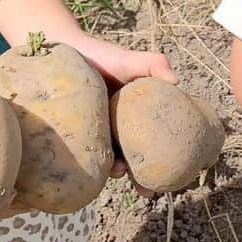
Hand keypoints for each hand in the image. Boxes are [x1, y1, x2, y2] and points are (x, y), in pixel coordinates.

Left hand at [70, 33, 177, 196]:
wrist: (63, 52)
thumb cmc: (100, 55)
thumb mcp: (130, 59)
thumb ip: (154, 64)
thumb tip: (176, 82)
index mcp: (138, 113)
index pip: (159, 138)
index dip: (169, 156)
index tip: (179, 170)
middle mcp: (122, 127)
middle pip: (138, 157)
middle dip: (144, 178)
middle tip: (147, 190)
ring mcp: (101, 133)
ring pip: (114, 159)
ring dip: (119, 171)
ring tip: (119, 170)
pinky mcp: (81, 136)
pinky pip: (91, 154)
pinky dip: (96, 164)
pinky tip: (99, 164)